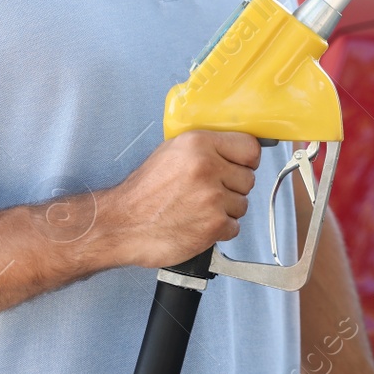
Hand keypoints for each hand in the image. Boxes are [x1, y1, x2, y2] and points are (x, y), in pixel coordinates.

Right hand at [106, 130, 259, 267]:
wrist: (122, 224)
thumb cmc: (143, 192)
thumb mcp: (170, 153)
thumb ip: (203, 148)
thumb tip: (231, 150)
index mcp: (198, 144)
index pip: (250, 148)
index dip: (246, 160)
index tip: (240, 166)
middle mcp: (207, 167)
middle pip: (248, 179)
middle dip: (232, 188)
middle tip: (207, 192)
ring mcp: (212, 197)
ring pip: (242, 204)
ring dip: (225, 210)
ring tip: (198, 209)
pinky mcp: (214, 225)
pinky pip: (234, 226)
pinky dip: (219, 229)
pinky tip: (198, 223)